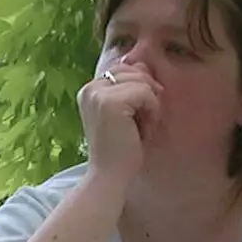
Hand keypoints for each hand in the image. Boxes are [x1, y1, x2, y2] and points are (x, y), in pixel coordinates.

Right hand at [77, 61, 162, 182]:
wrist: (110, 176)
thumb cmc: (121, 149)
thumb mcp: (125, 112)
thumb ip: (130, 88)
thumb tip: (143, 65)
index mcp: (89, 90)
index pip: (125, 69)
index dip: (140, 88)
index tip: (136, 117)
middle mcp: (89, 88)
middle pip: (134, 70)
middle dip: (147, 94)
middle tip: (141, 122)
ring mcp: (97, 94)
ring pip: (142, 80)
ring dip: (151, 104)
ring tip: (142, 126)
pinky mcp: (109, 102)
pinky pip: (145, 92)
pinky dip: (152, 110)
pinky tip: (144, 129)